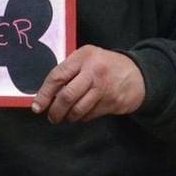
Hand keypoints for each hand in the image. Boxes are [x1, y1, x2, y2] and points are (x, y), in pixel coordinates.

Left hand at [31, 46, 145, 123]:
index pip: (58, 76)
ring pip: (78, 109)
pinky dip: (81, 118)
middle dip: (55, 111)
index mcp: (83, 56)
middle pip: (67, 96)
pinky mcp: (111, 102)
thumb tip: (46, 93)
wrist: (138, 74)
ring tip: (64, 117)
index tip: (37, 106)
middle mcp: (93, 71)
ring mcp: (103, 88)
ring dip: (68, 117)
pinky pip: (89, 115)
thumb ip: (69, 71)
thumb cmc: (105, 66)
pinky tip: (80, 114)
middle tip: (51, 117)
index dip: (44, 94)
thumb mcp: (87, 58)